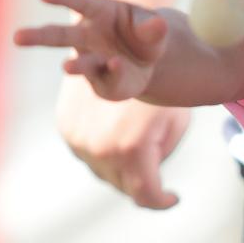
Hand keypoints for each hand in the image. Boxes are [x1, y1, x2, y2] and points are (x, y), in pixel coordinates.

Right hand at [14, 0, 167, 102]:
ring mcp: (94, 61)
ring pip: (77, 64)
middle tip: (17, 37)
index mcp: (99, 12)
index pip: (77, 2)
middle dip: (38, 36)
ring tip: (66, 68)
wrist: (151, 63)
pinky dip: (112, 73)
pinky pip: (105, 80)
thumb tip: (159, 25)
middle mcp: (89, 37)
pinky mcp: (104, 84)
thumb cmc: (146, 35)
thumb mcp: (154, 27)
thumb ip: (154, 28)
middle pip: (60, 36)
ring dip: (73, 66)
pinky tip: (115, 65)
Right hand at [55, 76, 189, 209]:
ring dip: (121, 169)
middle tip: (158, 174)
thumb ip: (163, 154)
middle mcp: (100, 149)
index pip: (146, 196)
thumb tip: (153, 171)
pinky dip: (104, 152)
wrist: (119, 41)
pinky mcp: (67, 128)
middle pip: (124, 186)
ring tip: (140, 153)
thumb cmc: (160, 82)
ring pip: (103, 172)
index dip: (162, 202)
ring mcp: (79, 140)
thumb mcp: (176, 121)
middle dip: (142, 183)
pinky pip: (88, 153)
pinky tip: (119, 138)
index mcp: (131, 149)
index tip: (174, 198)